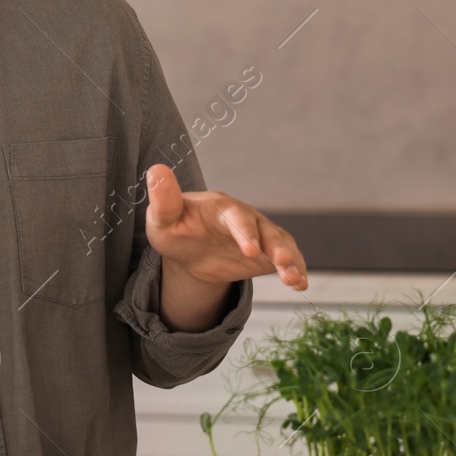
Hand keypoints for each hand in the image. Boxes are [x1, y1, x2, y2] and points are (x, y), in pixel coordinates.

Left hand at [144, 163, 307, 291]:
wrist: (188, 249)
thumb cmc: (174, 228)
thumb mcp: (163, 218)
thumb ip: (163, 199)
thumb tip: (156, 171)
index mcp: (222, 207)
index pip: (237, 217)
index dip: (245, 232)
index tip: (250, 251)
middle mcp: (247, 218)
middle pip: (266, 231)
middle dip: (276, 247)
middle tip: (282, 264)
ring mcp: (261, 235)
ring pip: (281, 246)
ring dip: (290, 261)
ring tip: (294, 279)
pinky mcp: (267, 254)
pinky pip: (286, 261)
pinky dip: (295, 271)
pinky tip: (300, 285)